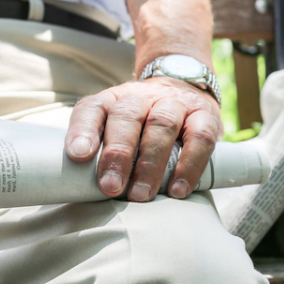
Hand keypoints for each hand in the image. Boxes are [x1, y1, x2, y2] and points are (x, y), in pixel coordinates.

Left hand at [64, 77, 222, 201]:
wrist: (184, 88)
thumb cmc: (142, 124)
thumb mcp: (117, 128)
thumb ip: (102, 152)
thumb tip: (84, 189)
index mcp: (113, 100)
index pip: (93, 108)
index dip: (83, 130)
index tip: (78, 154)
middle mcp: (142, 97)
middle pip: (127, 116)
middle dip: (118, 153)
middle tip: (110, 186)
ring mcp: (175, 103)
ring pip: (162, 125)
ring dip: (150, 163)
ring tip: (140, 195)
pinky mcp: (205, 115)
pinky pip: (199, 138)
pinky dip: (188, 166)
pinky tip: (177, 190)